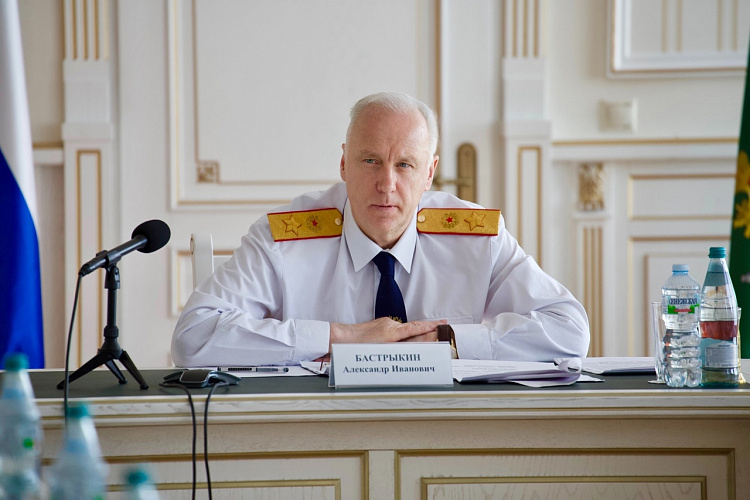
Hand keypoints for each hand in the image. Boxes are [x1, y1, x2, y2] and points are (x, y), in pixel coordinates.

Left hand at [329, 318, 445, 349]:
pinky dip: (403, 334)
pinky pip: (396, 329)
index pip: (415, 328)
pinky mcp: (380, 325)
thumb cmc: (356, 347)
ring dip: (414, 333)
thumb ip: (399, 350)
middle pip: (413, 328)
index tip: (442, 324)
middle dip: (427, 329)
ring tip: (426, 337)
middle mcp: (390, 325)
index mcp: (391, 332)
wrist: (341, 338)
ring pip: (404, 329)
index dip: (430, 326)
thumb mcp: (380, 352)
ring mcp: (385, 324)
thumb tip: (415, 348)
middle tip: (441, 327)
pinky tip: (404, 340)